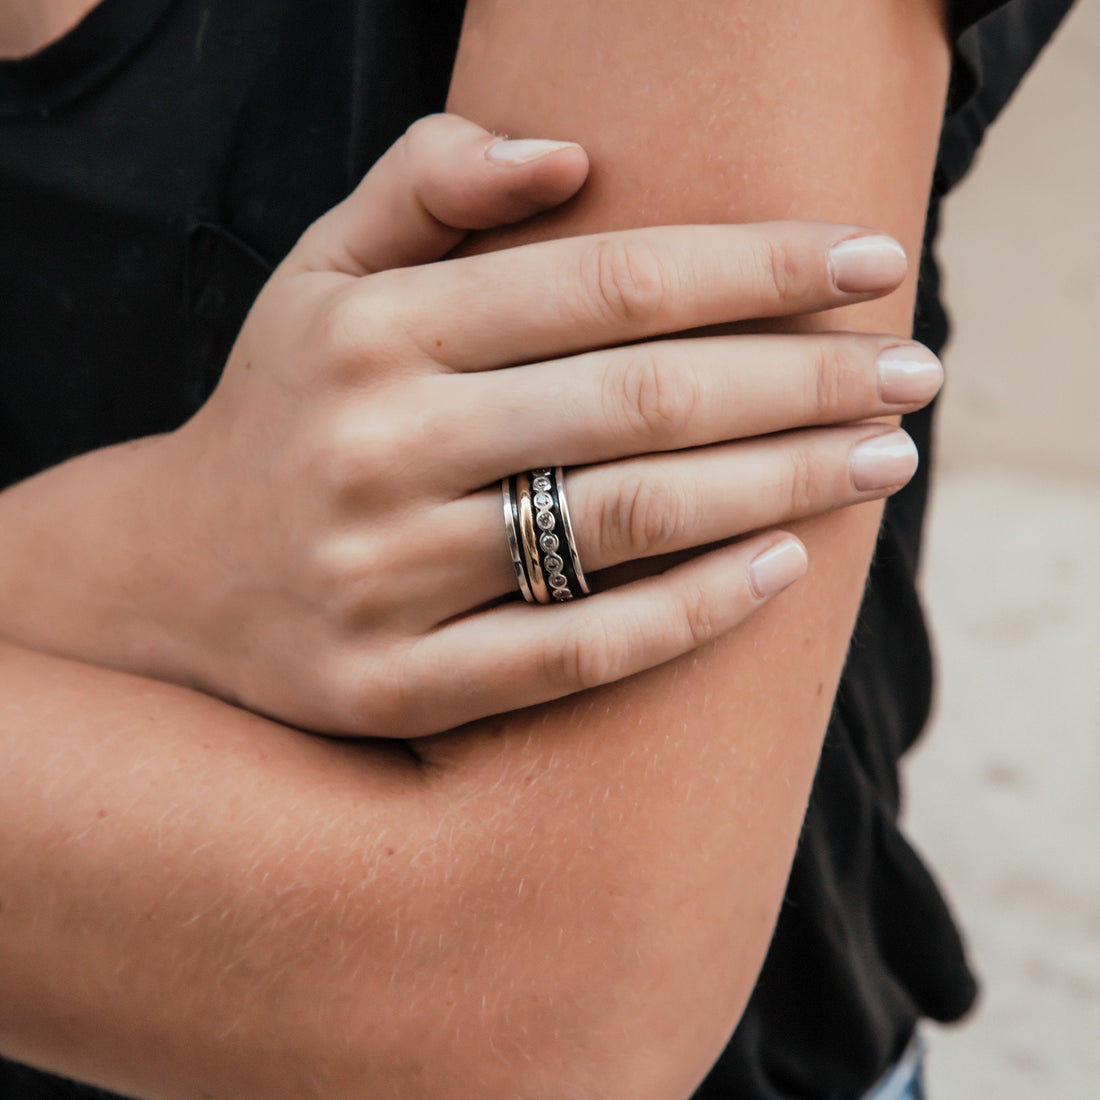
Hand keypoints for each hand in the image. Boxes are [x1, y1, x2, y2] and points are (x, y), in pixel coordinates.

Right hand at [1, 114, 938, 736]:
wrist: (173, 576)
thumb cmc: (286, 410)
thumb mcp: (321, 276)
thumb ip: (424, 186)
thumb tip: (566, 155)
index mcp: (377, 330)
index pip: (611, 281)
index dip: (758, 266)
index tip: (869, 260)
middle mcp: (380, 446)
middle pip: (642, 400)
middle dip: (803, 380)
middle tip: (914, 375)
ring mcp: (386, 577)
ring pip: (625, 523)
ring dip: (778, 487)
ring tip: (881, 461)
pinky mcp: (396, 685)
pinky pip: (575, 653)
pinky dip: (691, 613)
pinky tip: (783, 567)